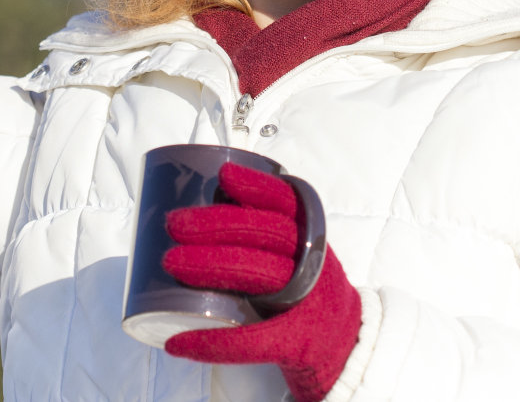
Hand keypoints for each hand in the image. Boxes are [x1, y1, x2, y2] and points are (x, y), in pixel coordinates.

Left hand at [163, 163, 360, 401]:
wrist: (347, 343)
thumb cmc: (310, 291)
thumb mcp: (301, 254)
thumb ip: (267, 233)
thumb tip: (206, 210)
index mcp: (309, 239)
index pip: (286, 204)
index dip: (256, 188)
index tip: (224, 176)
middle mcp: (309, 265)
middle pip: (264, 234)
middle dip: (216, 225)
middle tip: (175, 224)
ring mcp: (302, 303)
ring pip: (255, 274)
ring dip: (210, 266)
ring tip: (172, 262)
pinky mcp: (290, 342)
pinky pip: (247, 341)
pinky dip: (210, 342)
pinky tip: (177, 341)